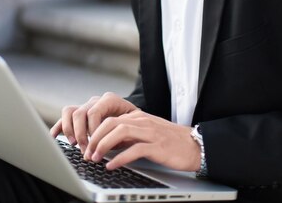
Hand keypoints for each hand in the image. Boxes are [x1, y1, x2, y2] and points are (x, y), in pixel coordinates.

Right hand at [50, 92, 138, 153]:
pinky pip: (65, 117)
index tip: (97, 145)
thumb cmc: (134, 122)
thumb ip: (120, 132)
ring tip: (74, 144)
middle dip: (81, 134)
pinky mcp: (80, 115)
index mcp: (109, 100)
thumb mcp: (132, 125)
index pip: (94, 113)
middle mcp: (95, 101)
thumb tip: (108, 146)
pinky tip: (55, 136)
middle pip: (80, 113)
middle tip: (86, 151)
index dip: (92, 130)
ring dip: (70, 130)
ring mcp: (86, 106)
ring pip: (70, 112)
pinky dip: (59, 126)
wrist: (135, 117)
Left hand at [84, 111, 200, 172]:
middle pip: (111, 123)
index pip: (110, 119)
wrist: (194, 145)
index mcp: (138, 117)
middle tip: (87, 152)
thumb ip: (129, 135)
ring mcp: (150, 133)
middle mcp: (142, 121)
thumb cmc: (170, 141)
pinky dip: (120, 157)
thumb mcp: (146, 133)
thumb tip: (109, 144)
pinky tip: (111, 165)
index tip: (87, 145)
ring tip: (95, 158)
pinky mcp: (157, 146)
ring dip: (103, 145)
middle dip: (95, 137)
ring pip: (120, 132)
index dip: (95, 131)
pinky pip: (134, 150)